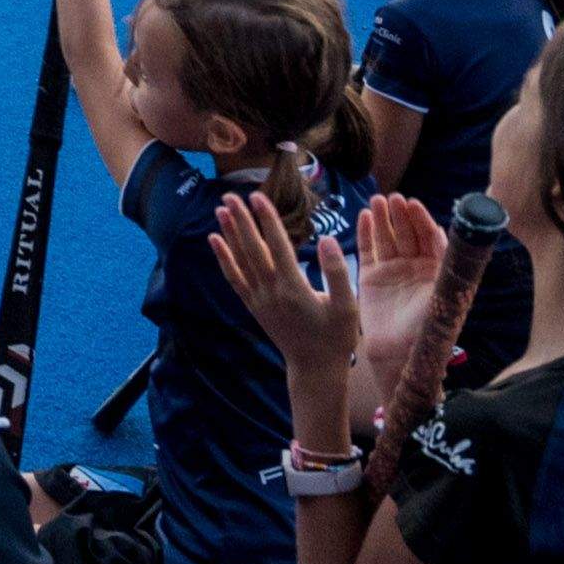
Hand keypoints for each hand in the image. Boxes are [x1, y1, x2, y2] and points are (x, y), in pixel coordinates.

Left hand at [210, 187, 358, 374]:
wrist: (315, 368)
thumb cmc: (336, 337)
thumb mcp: (347, 307)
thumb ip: (338, 272)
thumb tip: (326, 239)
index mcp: (294, 288)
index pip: (277, 246)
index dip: (267, 220)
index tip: (258, 196)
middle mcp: (271, 292)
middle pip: (252, 249)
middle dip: (241, 220)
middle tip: (230, 195)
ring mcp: (259, 299)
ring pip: (240, 261)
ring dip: (229, 234)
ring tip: (220, 209)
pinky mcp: (254, 306)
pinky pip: (234, 278)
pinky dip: (224, 258)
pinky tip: (216, 241)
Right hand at [346, 191, 448, 378]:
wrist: (400, 356)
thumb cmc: (427, 330)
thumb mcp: (442, 296)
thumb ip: (445, 265)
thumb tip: (448, 233)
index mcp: (436, 271)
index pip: (431, 238)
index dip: (422, 220)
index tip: (414, 204)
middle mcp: (415, 268)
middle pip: (408, 234)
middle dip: (402, 215)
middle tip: (393, 198)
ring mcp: (392, 272)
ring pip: (387, 238)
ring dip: (384, 219)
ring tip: (378, 200)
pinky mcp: (370, 279)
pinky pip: (367, 251)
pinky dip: (366, 233)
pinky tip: (365, 216)